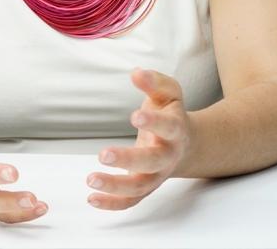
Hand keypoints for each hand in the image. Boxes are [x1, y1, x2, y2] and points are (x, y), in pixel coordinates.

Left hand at [87, 68, 193, 210]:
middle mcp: (168, 156)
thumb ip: (155, 82)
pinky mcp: (145, 188)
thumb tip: (137, 73)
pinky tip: (91, 198)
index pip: (168, 127)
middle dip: (128, 160)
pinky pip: (130, 201)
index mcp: (176, 130)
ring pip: (140, 187)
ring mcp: (157, 175)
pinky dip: (112, 204)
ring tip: (90, 179)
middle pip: (152, 162)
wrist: (186, 145)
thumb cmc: (171, 114)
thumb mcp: (169, 93)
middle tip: (103, 154)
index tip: (134, 116)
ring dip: (115, 186)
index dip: (153, 122)